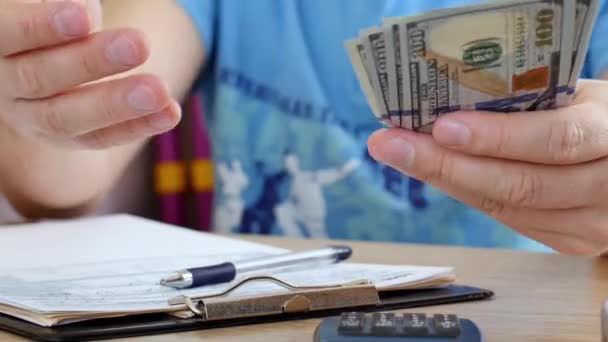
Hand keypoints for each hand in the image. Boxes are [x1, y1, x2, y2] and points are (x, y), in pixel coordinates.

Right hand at [0, 0, 180, 148]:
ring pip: (66, 117)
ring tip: (160, 90)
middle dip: (91, 61)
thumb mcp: (46, 8)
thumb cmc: (45, 20)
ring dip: (116, 104)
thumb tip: (88, 13)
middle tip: (139, 44)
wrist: (36, 56)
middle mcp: (4, 84)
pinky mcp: (64, 138)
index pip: (7, 33)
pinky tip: (170, 113)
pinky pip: (98, 138)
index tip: (85, 14)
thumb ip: (61, 8)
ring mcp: (31, 117)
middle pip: (39, 77)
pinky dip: (137, 127)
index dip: (42, 25)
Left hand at [368, 79, 607, 255]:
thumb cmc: (596, 117)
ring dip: (445, 180)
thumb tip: (447, 103)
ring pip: (505, 208)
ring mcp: (590, 224)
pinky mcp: (570, 241)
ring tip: (398, 155)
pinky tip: (433, 172)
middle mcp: (606, 187)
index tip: (441, 127)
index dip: (496, 138)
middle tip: (392, 144)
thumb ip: (528, 103)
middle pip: (520, 184)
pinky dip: (465, 193)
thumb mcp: (577, 98)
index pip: (554, 140)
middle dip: (446, 164)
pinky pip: (507, 219)